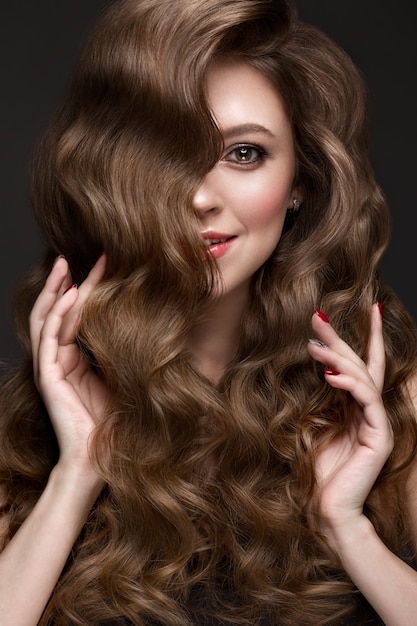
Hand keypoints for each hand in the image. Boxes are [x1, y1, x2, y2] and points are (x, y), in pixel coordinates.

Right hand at [29, 254, 108, 472]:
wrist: (102, 456)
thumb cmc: (116, 420)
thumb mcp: (123, 374)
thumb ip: (121, 349)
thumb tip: (145, 319)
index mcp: (75, 358)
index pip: (77, 315)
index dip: (88, 289)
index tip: (105, 264)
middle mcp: (60, 359)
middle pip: (57, 311)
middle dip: (64, 282)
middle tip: (74, 256)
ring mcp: (51, 367)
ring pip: (46, 320)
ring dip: (54, 291)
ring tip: (63, 266)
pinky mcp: (47, 377)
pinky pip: (49, 339)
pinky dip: (58, 316)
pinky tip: (68, 297)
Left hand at [307, 304, 392, 542]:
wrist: (326, 508)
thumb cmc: (318, 470)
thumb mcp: (316, 423)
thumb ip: (324, 398)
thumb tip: (320, 366)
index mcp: (356, 407)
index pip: (362, 365)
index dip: (362, 336)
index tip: (359, 308)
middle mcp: (369, 411)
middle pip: (360, 364)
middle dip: (339, 338)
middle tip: (317, 316)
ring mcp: (377, 423)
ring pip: (364, 378)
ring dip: (338, 358)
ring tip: (313, 345)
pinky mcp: (379, 436)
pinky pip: (367, 401)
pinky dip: (349, 384)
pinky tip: (328, 374)